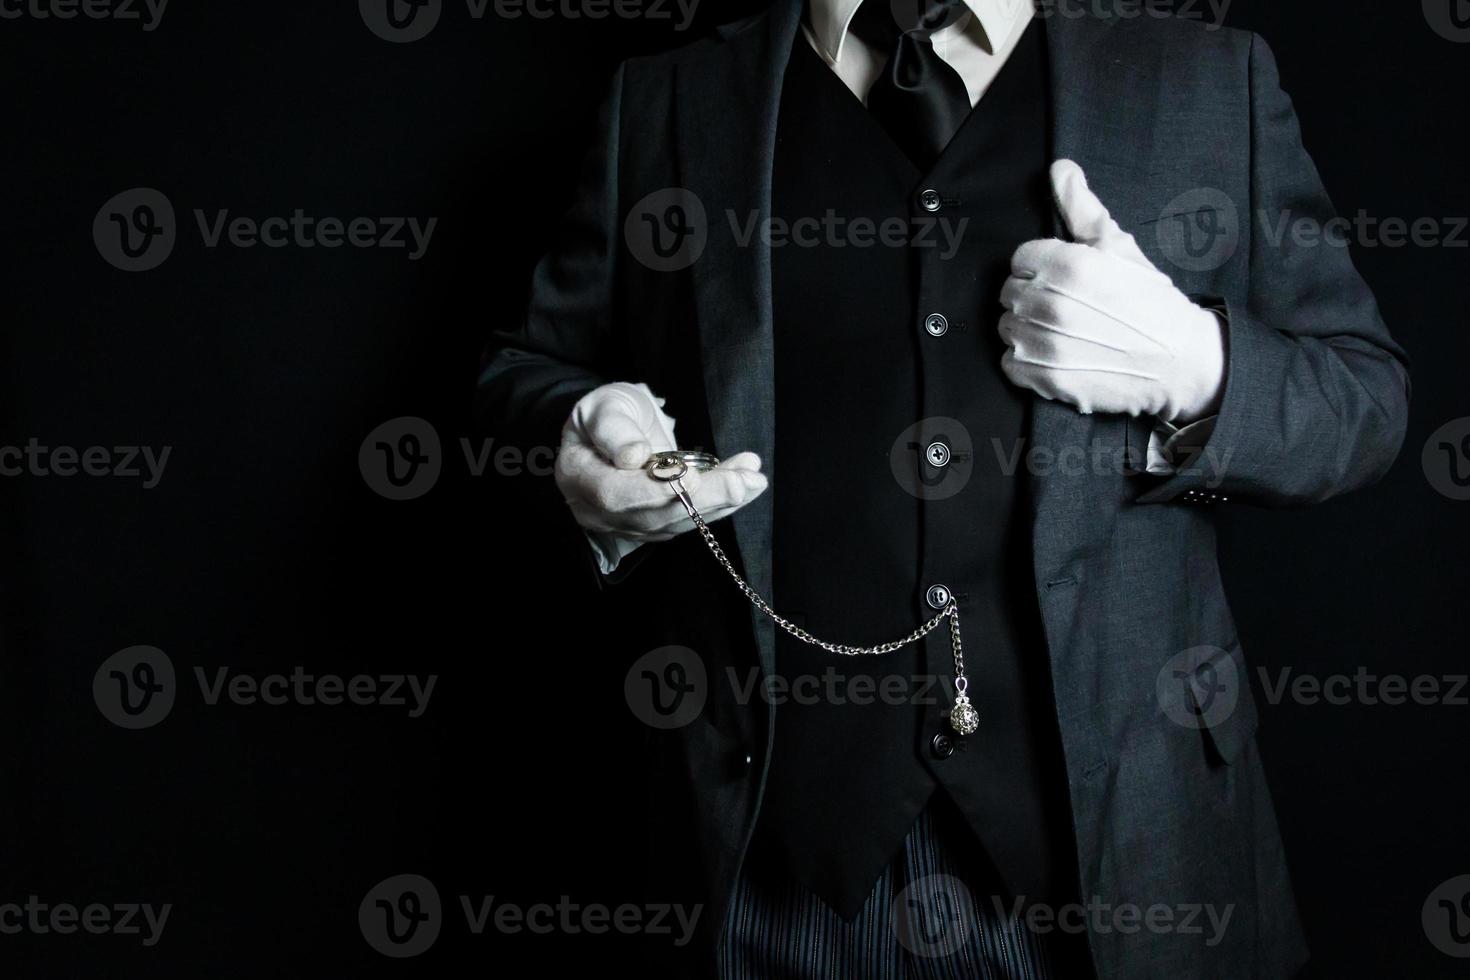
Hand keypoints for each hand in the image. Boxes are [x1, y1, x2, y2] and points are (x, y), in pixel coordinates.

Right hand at [555, 382, 767, 545]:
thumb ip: (614, 429)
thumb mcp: (603, 406)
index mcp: (579, 478)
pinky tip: (747, 479)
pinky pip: (689, 518)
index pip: (615, 494)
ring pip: (677, 521)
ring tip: (754, 478)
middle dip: (704, 499)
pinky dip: (722, 501)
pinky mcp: (653, 525)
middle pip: (653, 515)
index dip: (655, 490)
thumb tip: (634, 456)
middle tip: (744, 481)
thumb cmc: (604, 412)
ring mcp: (627, 524)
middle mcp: (600, 511)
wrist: (611, 429)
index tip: (692, 476)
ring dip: (722, 501)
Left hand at [998, 160, 1225, 423]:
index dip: (1041, 267)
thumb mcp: (1119, 246)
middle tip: (1066, 305)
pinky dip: (1026, 361)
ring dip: (1027, 328)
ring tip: (1062, 331)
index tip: (1063, 279)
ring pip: (1007, 327)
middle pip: (1010, 292)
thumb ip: (1081, 207)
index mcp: (1067, 265)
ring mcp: (1045, 343)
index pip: (1021, 258)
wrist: (1179, 360)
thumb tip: (1060, 169)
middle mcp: (1050, 303)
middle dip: (1033, 295)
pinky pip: (1010, 363)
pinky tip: (1055, 355)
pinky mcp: (1045, 377)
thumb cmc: (1150, 300)